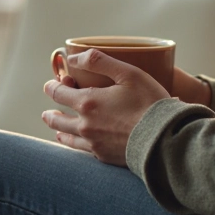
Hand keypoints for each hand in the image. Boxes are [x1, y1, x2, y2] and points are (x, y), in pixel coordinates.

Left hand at [42, 49, 172, 165]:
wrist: (165, 139)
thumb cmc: (150, 103)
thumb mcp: (128, 73)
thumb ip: (98, 61)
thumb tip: (73, 58)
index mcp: (87, 102)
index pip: (58, 93)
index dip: (52, 87)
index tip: (52, 84)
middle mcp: (85, 125)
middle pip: (57, 119)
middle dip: (51, 113)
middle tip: (49, 111)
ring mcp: (93, 143)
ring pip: (67, 137)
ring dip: (59, 130)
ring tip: (56, 128)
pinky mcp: (104, 157)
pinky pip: (81, 151)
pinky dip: (73, 145)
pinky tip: (76, 144)